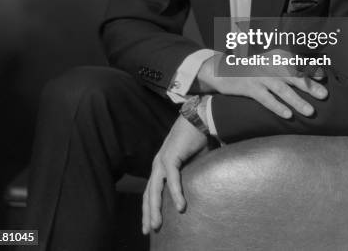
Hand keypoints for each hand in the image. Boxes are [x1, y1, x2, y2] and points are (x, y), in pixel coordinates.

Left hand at [142, 115, 207, 234]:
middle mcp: (158, 164)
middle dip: (148, 213)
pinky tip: (181, 207)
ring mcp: (163, 160)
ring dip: (155, 208)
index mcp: (161, 165)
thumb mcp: (191, 163)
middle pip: (149, 193)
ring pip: (155, 189)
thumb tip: (195, 191)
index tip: (149, 223)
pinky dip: (176, 193)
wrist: (200, 118)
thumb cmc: (197, 139)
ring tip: (157, 225)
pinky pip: (172, 179)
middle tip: (148, 230)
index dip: (149, 207)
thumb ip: (188, 176)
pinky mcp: (171, 156)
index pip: (151, 190)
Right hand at [197, 49, 327, 118]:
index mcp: (277, 56)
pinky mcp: (250, 88)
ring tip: (311, 112)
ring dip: (297, 101)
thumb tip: (313, 76)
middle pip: (293, 75)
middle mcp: (269, 65)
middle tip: (324, 95)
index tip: (324, 76)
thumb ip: (288, 66)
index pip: (297, 61)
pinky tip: (288, 115)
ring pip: (282, 89)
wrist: (224, 70)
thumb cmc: (253, 69)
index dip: (311, 68)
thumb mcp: (270, 62)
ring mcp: (259, 77)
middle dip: (310, 85)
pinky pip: (266, 99)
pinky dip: (277, 107)